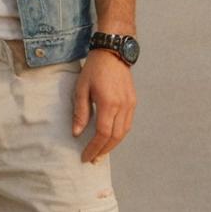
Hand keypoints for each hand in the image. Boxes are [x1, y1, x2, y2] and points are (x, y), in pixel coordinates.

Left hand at [72, 49, 136, 163]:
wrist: (112, 52)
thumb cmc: (94, 69)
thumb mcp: (81, 88)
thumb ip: (80, 112)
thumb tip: (77, 133)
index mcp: (108, 103)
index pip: (102, 133)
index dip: (94, 148)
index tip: (86, 156)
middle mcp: (122, 106)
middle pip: (115, 137)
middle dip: (103, 150)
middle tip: (92, 159)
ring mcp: (130, 104)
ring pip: (124, 132)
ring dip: (112, 144)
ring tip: (100, 152)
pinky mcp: (133, 101)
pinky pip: (127, 124)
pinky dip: (119, 134)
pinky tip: (110, 137)